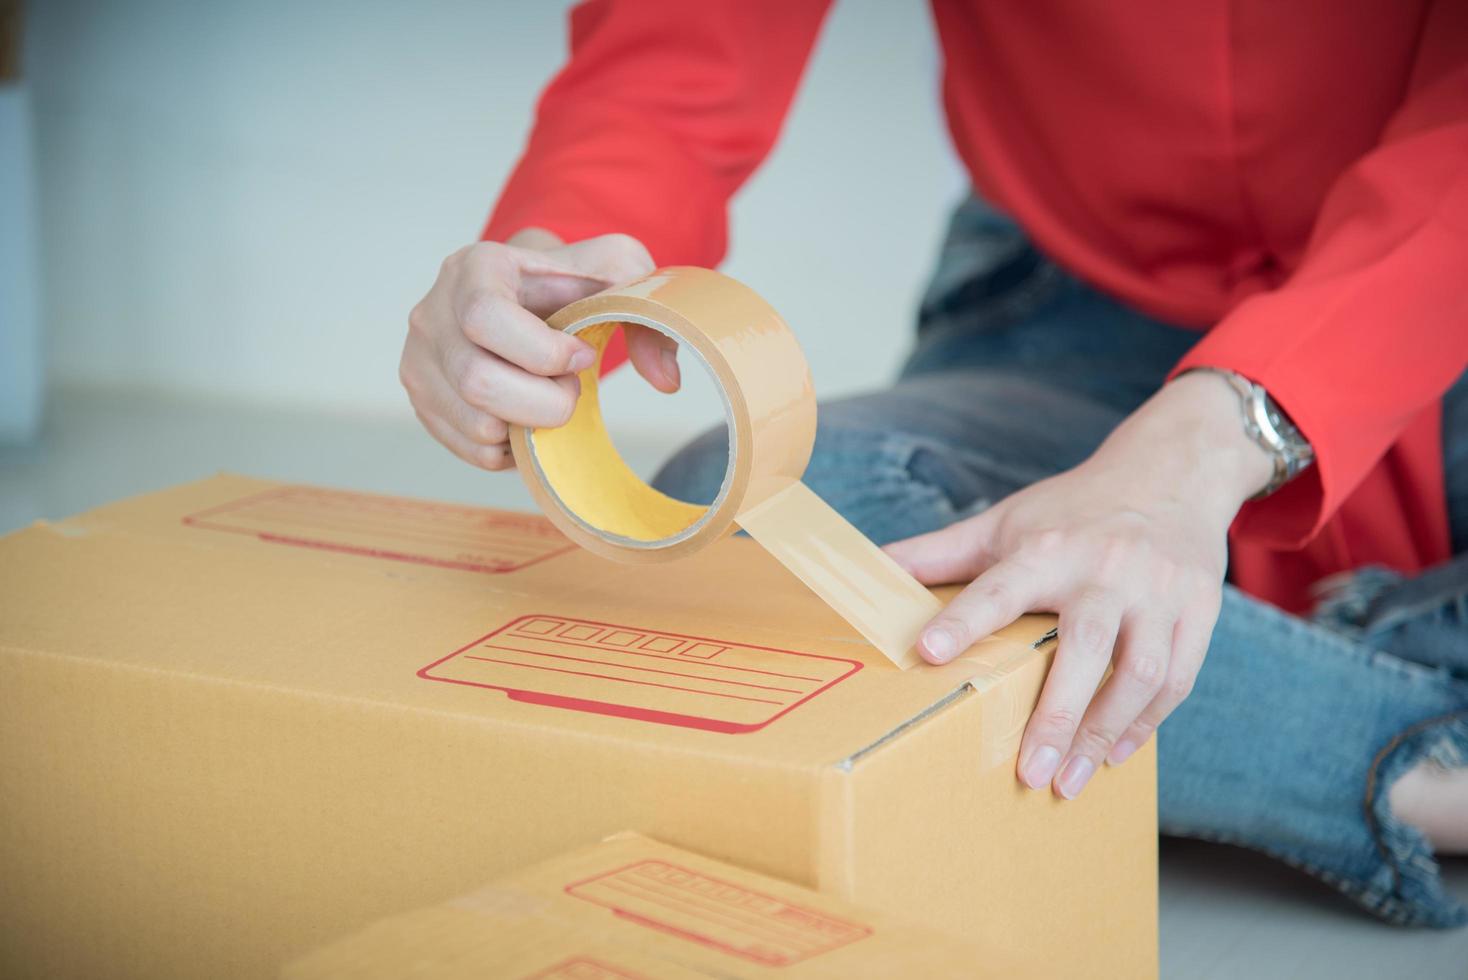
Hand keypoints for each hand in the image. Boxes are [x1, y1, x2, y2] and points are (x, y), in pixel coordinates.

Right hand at [400, 230, 678, 469]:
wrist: (526, 292)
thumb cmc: (572, 282)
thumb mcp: (618, 271)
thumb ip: (649, 312)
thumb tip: (665, 380)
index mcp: (474, 267)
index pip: (487, 318)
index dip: (543, 351)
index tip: (582, 356)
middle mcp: (432, 312)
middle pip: (478, 381)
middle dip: (543, 401)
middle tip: (572, 390)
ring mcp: (419, 361)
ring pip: (474, 423)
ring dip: (530, 426)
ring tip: (550, 400)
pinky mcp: (424, 402)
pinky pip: (470, 449)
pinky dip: (513, 449)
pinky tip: (531, 419)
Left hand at [884, 372, 1273, 798]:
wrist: (1170, 471)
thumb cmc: (1073, 509)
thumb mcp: (1004, 521)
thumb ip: (939, 552)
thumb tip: (870, 569)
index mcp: (1047, 548)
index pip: (999, 588)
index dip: (963, 619)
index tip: (926, 652)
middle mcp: (1106, 570)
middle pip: (1085, 647)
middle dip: (1056, 715)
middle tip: (1026, 772)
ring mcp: (1157, 592)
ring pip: (1140, 673)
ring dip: (1104, 733)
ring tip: (1067, 780)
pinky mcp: (1197, 611)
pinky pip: (1176, 679)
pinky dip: (1145, 723)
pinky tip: (1111, 754)